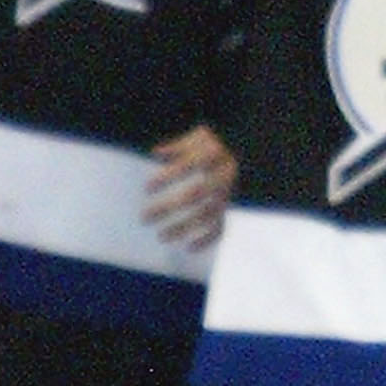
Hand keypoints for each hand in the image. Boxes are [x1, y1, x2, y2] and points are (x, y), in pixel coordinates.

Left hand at [143, 125, 234, 252]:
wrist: (241, 147)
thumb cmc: (210, 144)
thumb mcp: (198, 137)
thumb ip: (177, 146)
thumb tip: (156, 153)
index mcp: (214, 153)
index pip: (190, 165)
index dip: (169, 176)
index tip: (147, 187)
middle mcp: (223, 175)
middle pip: (196, 193)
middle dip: (169, 207)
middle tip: (144, 217)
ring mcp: (226, 193)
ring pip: (206, 214)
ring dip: (184, 227)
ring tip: (161, 236)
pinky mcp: (227, 207)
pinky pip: (221, 226)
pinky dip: (207, 239)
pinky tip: (189, 248)